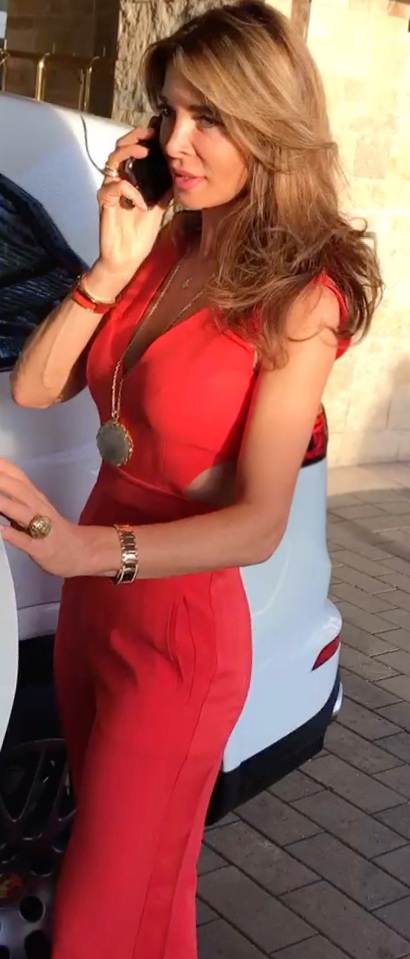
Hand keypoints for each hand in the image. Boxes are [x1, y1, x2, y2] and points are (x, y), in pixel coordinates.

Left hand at [0, 459, 90, 578]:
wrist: (82, 552)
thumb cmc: (54, 532)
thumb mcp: (35, 511)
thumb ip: (15, 501)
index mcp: (37, 499)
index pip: (19, 478)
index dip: (4, 467)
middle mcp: (39, 509)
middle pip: (20, 491)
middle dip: (1, 480)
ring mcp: (42, 529)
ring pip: (22, 513)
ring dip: (4, 504)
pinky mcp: (41, 549)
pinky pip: (27, 542)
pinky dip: (14, 535)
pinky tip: (2, 530)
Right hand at [86, 121, 173, 299]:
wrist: (127, 259)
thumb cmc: (140, 234)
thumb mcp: (159, 208)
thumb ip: (165, 190)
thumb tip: (180, 174)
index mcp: (130, 180)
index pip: (133, 151)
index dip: (143, 137)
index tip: (158, 127)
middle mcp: (118, 181)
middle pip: (120, 148)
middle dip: (134, 136)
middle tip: (150, 132)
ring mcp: (110, 191)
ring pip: (113, 160)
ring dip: (129, 152)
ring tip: (145, 152)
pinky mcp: (105, 203)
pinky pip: (114, 187)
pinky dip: (130, 191)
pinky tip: (142, 204)